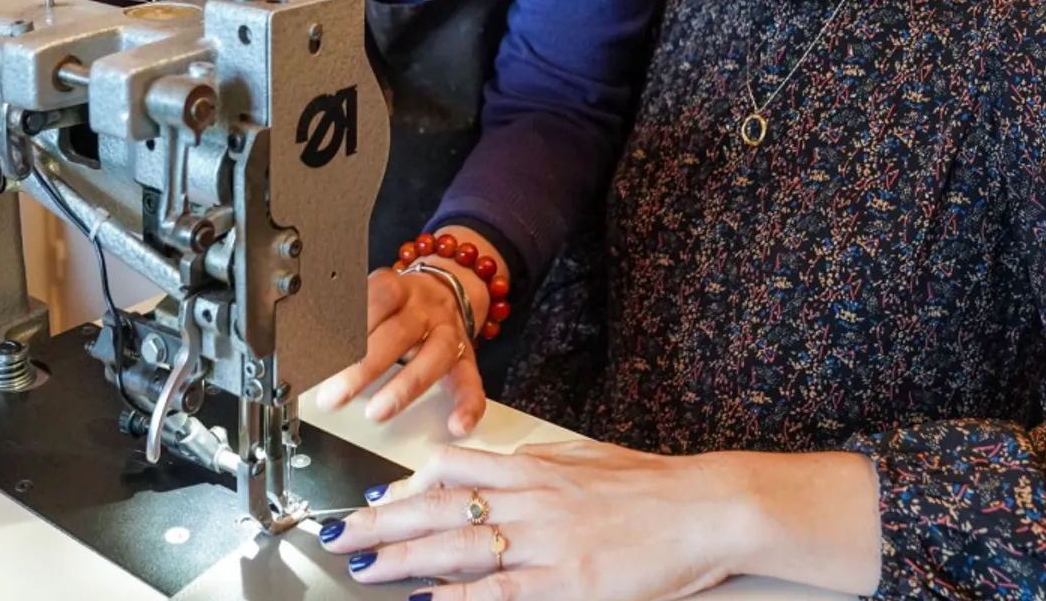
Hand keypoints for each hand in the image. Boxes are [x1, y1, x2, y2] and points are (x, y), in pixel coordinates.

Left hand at [315, 442, 753, 600]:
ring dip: (402, 560)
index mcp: (535, 467)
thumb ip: (537, 466)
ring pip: (456, 548)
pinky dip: (458, 597)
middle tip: (339, 535)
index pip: (454, 468)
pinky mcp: (567, 580)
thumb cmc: (652, 487)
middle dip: (381, 522)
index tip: (375, 499)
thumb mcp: (585, 459)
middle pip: (438, 507)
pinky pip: (499, 590)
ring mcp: (546, 541)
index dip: (407, 485)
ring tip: (363, 568)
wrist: (705, 507)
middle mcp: (530, 498)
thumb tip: (494, 470)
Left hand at [316, 264, 485, 437]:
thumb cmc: (398, 304)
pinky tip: (457, 423)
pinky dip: (467, 403)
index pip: (376, 299)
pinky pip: (471, 379)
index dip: (351, 325)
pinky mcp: (466, 356)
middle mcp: (425, 307)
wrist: (447, 288)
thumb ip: (349, 321)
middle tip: (335, 395)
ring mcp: (448, 330)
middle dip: (365, 366)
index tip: (324, 352)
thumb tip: (311, 352)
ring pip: (435, 354)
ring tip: (378, 412)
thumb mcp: (373, 300)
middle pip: (398, 333)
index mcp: (397, 288)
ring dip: (405, 386)